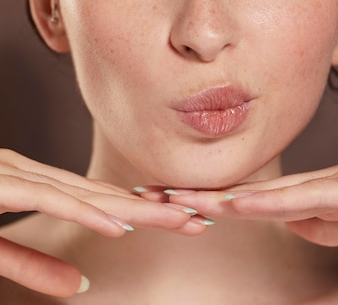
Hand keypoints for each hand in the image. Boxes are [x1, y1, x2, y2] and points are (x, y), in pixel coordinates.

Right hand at [0, 149, 206, 297]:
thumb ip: (34, 266)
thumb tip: (80, 284)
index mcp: (31, 183)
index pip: (93, 197)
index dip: (137, 208)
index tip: (175, 219)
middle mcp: (30, 173)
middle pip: (101, 193)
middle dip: (153, 207)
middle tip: (198, 219)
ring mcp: (15, 175)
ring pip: (84, 194)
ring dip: (134, 208)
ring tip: (178, 219)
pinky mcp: (0, 188)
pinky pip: (48, 200)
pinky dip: (86, 213)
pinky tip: (120, 225)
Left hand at [155, 143, 337, 246]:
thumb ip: (327, 222)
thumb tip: (286, 223)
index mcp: (315, 195)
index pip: (252, 200)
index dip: (211, 202)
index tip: (174, 203)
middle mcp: (315, 187)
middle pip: (246, 193)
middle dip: (197, 197)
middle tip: (151, 196)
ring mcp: (334, 187)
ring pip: (264, 194)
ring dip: (216, 198)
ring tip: (174, 200)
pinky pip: (302, 198)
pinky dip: (264, 202)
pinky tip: (235, 205)